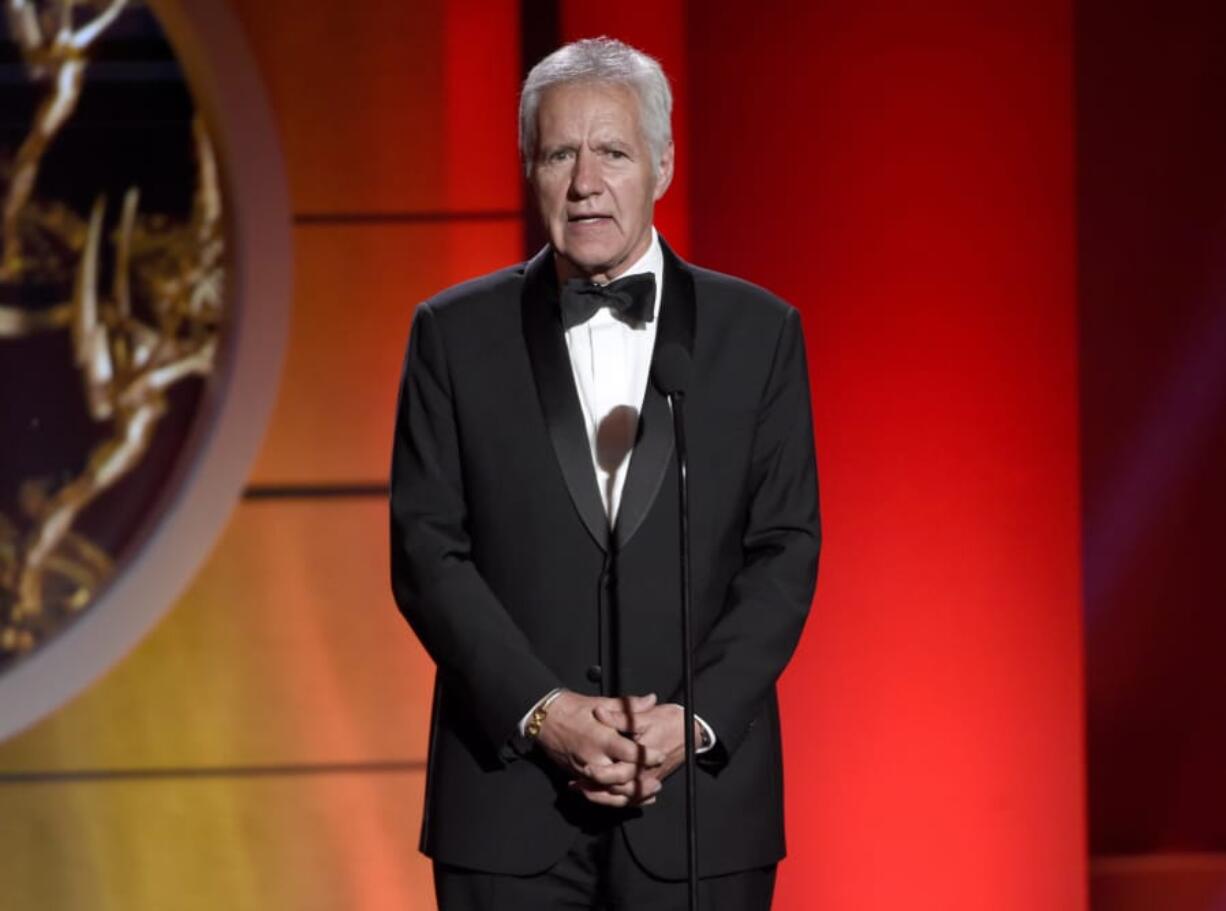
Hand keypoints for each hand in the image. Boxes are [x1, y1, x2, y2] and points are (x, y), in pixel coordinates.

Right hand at [536, 691, 664, 806]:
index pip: (631, 753)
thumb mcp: (603, 703)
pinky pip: (599, 793)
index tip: (660, 756)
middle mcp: (594, 758)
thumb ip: (629, 706)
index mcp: (602, 738)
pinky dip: (615, 798)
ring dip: (631, 795)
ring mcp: (584, 770)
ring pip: (611, 791)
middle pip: (622, 779)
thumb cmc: (574, 709)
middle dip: (641, 783)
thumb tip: (651, 700)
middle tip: (657, 783)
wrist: (546, 718)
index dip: (647, 757)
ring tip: (648, 793)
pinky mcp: (578, 777)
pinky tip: (629, 798)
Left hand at [591, 703, 697, 796]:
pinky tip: (600, 795)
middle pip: (618, 790)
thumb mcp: (645, 716)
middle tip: (576, 785)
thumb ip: (621, 715)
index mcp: (643, 756)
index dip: (601, 773)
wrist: (692, 732)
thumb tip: (599, 712)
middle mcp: (646, 773)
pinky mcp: (648, 783)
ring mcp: (648, 780)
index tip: (585, 770)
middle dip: (596, 789)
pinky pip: (631, 798)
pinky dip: (615, 799)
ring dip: (602, 796)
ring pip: (623, 797)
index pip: (620, 772)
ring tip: (582, 791)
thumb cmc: (670, 722)